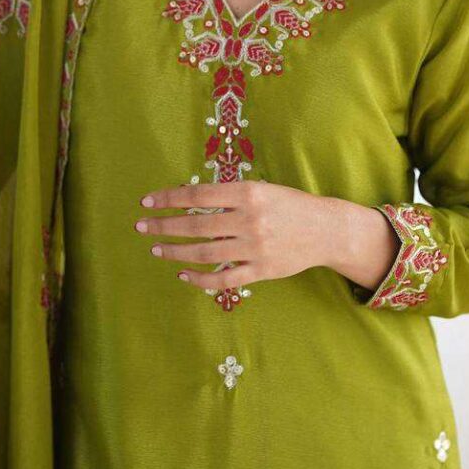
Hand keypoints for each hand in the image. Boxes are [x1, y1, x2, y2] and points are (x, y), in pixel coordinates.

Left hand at [133, 179, 337, 292]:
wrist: (326, 229)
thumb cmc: (289, 205)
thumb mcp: (262, 189)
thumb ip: (229, 196)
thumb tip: (188, 200)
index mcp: (249, 193)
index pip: (198, 196)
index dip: (169, 198)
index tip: (148, 201)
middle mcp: (250, 220)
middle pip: (196, 226)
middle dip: (164, 226)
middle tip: (142, 226)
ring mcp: (255, 248)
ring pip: (205, 254)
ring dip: (176, 252)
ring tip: (157, 249)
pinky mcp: (261, 271)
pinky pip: (224, 279)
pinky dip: (200, 279)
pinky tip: (183, 274)